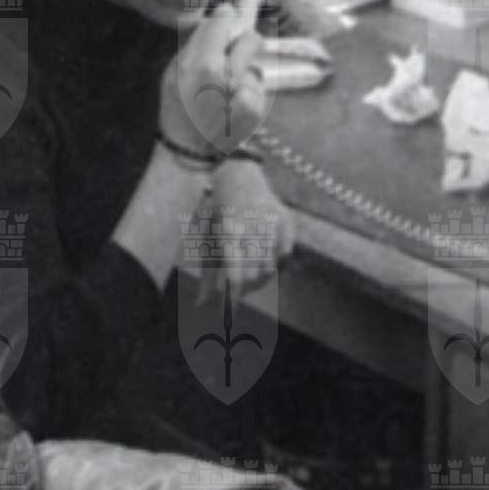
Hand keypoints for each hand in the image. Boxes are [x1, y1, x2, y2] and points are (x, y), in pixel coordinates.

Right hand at [161, 0, 272, 158]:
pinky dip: (248, 90)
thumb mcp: (172, 71)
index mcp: (202, 65)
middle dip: (238, 43)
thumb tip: (225, 9)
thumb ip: (196, 41)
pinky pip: (258, 82)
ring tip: (225, 89)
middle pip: (248, 36)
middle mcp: (226, 79)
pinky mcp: (259, 109)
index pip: (225, 20)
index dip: (229, 9)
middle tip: (222, 62)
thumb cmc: (176, 108)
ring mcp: (245, 95)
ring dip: (245, 67)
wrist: (189, 153)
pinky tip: (232, 106)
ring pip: (256, 60)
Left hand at [197, 159, 293, 299]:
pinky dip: (275, 255)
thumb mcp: (208, 239)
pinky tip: (265, 241)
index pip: (235, 275)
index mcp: (230, 231)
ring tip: (250, 253)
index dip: (232, 298)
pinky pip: (284, 254)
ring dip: (259, 269)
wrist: (239, 175)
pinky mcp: (287, 221)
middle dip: (244, 280)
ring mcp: (274, 223)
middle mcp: (254, 227)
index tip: (229, 314)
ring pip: (270, 267)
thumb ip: (207, 273)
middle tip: (238, 274)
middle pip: (253, 275)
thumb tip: (201, 304)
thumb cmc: (218, 212)